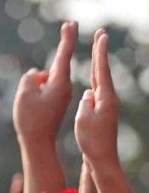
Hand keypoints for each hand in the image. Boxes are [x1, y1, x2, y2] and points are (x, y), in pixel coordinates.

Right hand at [13, 22, 76, 144]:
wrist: (38, 142)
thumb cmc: (31, 119)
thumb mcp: (24, 93)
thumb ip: (30, 78)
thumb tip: (37, 74)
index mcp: (60, 82)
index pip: (65, 54)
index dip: (67, 38)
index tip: (72, 24)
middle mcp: (64, 86)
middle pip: (55, 66)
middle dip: (56, 55)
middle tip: (67, 31)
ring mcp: (61, 95)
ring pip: (45, 79)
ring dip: (34, 85)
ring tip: (28, 105)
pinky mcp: (56, 102)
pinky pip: (44, 89)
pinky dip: (35, 91)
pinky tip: (29, 107)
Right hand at [75, 30, 120, 167]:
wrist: (101, 157)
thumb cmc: (91, 140)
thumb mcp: (84, 120)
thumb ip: (86, 103)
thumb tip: (89, 93)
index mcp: (104, 98)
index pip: (101, 70)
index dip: (100, 52)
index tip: (101, 36)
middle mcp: (108, 98)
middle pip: (103, 70)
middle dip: (101, 52)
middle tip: (101, 34)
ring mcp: (106, 104)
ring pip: (100, 78)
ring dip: (98, 62)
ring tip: (97, 49)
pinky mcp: (102, 110)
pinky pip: (97, 88)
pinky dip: (95, 77)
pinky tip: (93, 76)